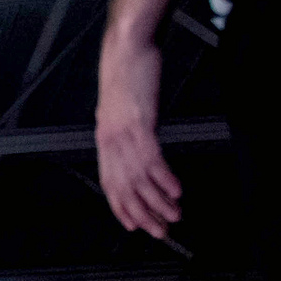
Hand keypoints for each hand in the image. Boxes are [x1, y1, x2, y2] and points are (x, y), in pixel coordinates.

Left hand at [95, 31, 180, 239]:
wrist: (125, 49)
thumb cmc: (126, 75)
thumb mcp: (121, 108)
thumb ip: (127, 130)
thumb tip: (138, 144)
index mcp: (104, 140)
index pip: (109, 183)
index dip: (120, 208)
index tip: (133, 225)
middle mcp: (110, 141)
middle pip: (124, 189)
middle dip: (143, 214)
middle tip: (159, 231)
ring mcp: (123, 133)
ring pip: (139, 179)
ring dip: (158, 201)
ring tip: (174, 215)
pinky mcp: (139, 123)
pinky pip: (152, 159)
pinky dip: (164, 178)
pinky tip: (176, 191)